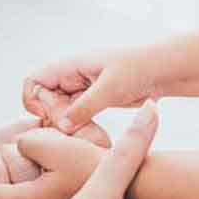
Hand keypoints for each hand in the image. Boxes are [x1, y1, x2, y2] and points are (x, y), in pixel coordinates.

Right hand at [24, 52, 161, 132]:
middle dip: (52, 116)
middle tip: (71, 129)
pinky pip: (73, 115)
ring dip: (65, 123)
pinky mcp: (92, 101)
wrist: (164, 72)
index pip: (34, 81)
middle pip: (44, 99)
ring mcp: (81, 89)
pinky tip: (90, 134)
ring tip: (82, 133)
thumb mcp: (110, 89)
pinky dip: (77, 125)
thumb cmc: (138, 70)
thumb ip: (84, 107)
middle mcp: (72, 76)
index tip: (50, 116)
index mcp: (70, 65)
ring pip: (58, 110)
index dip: (34, 100)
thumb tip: (60, 126)